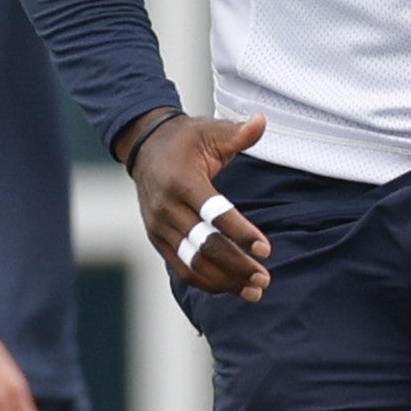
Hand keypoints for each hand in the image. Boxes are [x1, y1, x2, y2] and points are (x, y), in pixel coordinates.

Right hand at [126, 111, 272, 300]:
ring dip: (224, 280)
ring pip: (191, 262)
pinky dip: (206, 281)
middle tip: (265, 277)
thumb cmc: (185, 140)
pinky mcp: (156, 239)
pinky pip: (181, 267)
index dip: (240, 233)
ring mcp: (158, 226)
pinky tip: (232, 287)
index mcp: (182, 180)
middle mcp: (166, 207)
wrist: (144, 146)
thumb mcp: (210, 131)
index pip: (213, 213)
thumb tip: (262, 121)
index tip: (266, 250)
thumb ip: (237, 133)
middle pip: (203, 245)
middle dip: (236, 265)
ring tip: (255, 289)